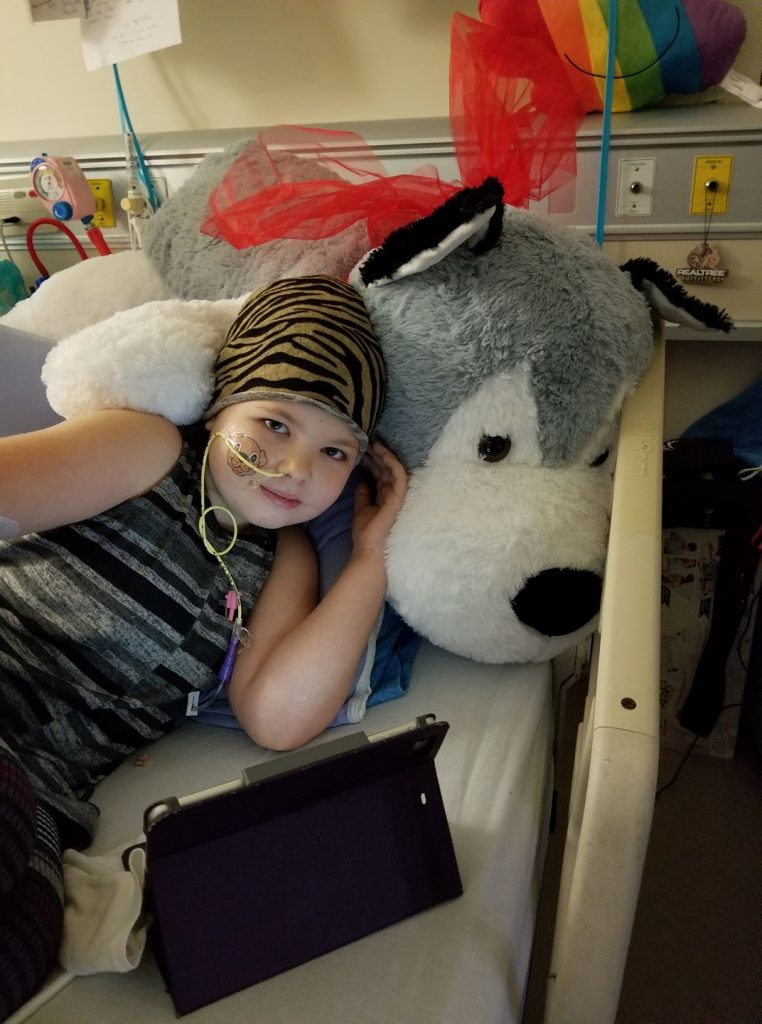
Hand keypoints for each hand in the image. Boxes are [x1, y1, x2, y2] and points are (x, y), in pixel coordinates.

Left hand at [351, 441, 407, 557]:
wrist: (368, 547)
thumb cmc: (365, 532)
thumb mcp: (360, 507)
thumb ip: (363, 493)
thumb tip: (362, 478)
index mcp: (383, 497)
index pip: (380, 475)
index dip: (373, 463)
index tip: (363, 452)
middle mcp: (392, 495)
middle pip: (386, 471)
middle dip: (377, 456)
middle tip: (367, 444)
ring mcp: (397, 496)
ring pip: (393, 470)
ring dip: (385, 456)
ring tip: (374, 445)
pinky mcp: (399, 497)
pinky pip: (399, 476)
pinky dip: (392, 464)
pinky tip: (383, 454)